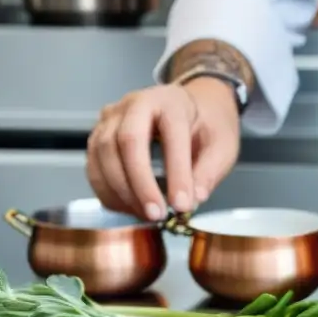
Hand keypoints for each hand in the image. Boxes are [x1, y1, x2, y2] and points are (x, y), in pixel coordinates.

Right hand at [86, 77, 240, 220]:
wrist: (191, 109)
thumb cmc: (206, 126)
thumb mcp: (223, 145)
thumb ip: (210, 170)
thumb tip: (194, 198)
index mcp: (170, 101)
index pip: (170, 134)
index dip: (176, 172)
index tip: (183, 205)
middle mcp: (134, 103)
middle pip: (126, 141)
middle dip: (140, 184)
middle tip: (157, 215)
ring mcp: (111, 119)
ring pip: (104, 154)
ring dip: (122, 192)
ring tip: (146, 215)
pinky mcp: (98, 138)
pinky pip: (94, 168)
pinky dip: (109, 193)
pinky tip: (130, 208)